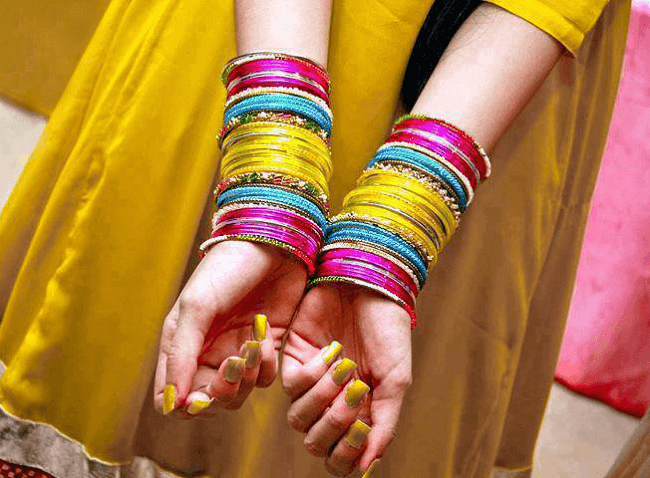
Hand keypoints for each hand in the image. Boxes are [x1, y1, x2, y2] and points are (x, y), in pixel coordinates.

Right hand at [154, 240, 306, 415]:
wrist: (272, 243)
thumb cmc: (226, 268)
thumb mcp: (197, 306)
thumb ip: (182, 354)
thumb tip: (171, 404)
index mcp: (180, 344)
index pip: (174, 396)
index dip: (187, 404)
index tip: (203, 393)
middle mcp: (207, 353)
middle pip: (209, 401)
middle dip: (223, 391)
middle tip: (235, 363)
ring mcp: (237, 352)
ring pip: (239, 394)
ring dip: (247, 378)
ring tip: (254, 345)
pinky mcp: (266, 348)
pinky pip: (264, 378)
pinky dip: (266, 365)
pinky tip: (265, 335)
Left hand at [281, 284, 411, 475]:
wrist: (371, 287)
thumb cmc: (388, 332)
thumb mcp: (395, 380)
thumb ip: (383, 424)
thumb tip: (368, 468)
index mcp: (357, 411)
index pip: (339, 456)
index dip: (346, 455)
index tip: (362, 430)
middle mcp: (330, 400)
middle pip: (315, 442)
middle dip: (335, 425)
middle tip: (355, 394)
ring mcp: (310, 380)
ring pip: (298, 418)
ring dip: (324, 398)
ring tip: (347, 369)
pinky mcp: (293, 356)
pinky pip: (290, 385)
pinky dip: (313, 374)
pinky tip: (332, 352)